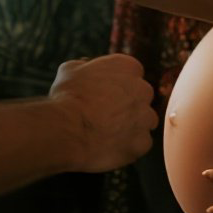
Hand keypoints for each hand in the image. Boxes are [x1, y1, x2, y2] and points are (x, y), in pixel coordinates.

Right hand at [49, 54, 156, 171]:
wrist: (67, 129)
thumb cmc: (67, 98)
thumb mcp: (70, 70)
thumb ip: (84, 66)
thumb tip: (84, 66)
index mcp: (128, 67)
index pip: (131, 73)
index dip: (116, 85)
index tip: (105, 93)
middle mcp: (142, 90)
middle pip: (140, 97)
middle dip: (127, 104)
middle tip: (105, 114)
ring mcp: (145, 117)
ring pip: (144, 121)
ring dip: (130, 125)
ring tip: (107, 132)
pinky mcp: (143, 142)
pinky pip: (140, 143)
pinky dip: (129, 146)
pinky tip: (110, 145)